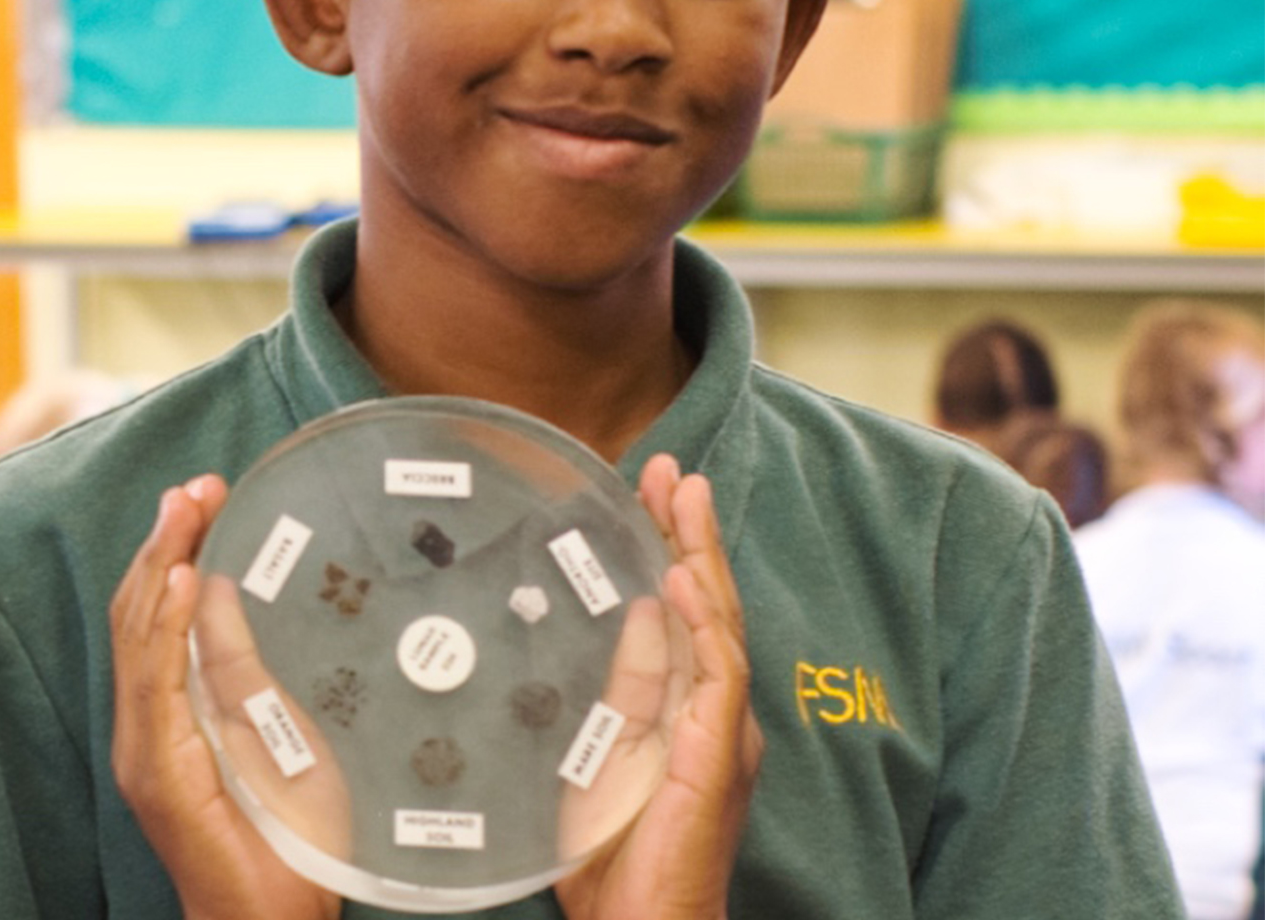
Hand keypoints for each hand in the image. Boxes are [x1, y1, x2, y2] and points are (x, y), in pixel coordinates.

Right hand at [110, 476, 340, 919]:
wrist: (273, 916)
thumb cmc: (283, 834)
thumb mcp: (274, 723)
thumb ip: (239, 661)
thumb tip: (223, 587)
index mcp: (167, 708)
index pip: (158, 611)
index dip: (174, 548)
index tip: (204, 493)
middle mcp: (144, 722)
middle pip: (141, 613)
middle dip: (167, 542)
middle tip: (196, 484)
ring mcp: (145, 746)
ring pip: (140, 637)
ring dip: (166, 565)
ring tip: (187, 509)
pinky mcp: (159, 770)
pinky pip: (156, 683)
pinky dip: (169, 626)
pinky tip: (188, 581)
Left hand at [555, 454, 761, 919]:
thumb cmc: (618, 856)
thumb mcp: (601, 751)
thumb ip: (618, 688)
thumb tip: (628, 616)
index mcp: (684, 704)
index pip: (682, 606)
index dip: (671, 543)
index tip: (649, 486)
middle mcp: (713, 709)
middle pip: (706, 601)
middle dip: (690, 531)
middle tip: (671, 467)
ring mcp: (722, 731)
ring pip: (717, 624)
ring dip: (700, 556)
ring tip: (684, 496)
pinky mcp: (717, 757)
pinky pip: (716, 678)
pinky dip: (703, 624)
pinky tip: (684, 582)